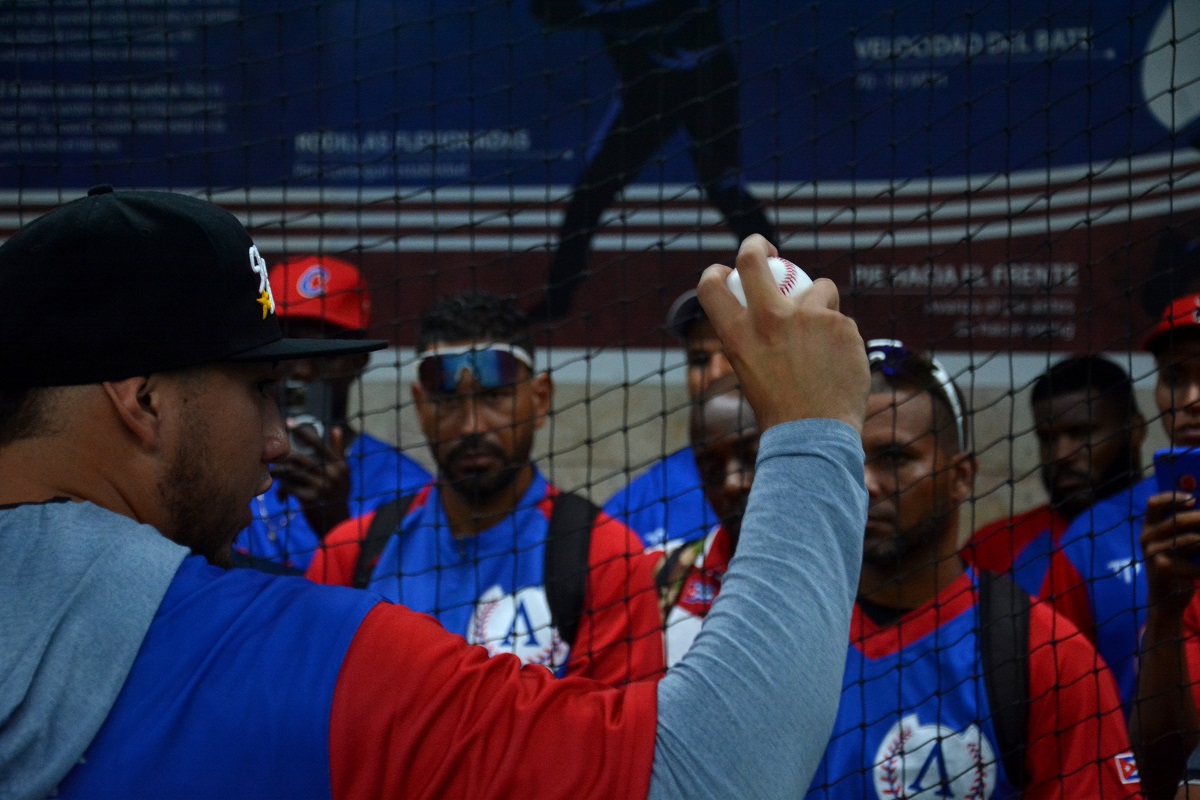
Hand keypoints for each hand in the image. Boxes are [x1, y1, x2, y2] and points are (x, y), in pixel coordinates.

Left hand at [271, 423, 352, 536]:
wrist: (337, 526)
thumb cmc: (338, 496)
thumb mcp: (344, 474)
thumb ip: (339, 452)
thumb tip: (337, 429)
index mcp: (340, 465)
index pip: (319, 445)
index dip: (304, 433)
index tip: (290, 422)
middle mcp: (332, 474)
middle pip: (300, 459)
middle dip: (283, 458)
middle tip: (270, 457)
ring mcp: (321, 486)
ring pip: (292, 473)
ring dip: (280, 475)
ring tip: (274, 477)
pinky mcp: (310, 499)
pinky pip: (289, 488)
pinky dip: (282, 491)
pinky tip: (281, 497)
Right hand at [696, 235, 869, 431]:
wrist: (815, 434)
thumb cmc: (780, 409)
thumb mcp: (750, 370)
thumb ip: (755, 337)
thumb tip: (762, 310)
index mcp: (737, 334)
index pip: (711, 287)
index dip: (715, 271)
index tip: (724, 269)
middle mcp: (768, 318)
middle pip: (753, 259)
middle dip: (755, 244)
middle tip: (766, 247)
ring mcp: (806, 317)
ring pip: (819, 288)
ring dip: (821, 302)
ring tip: (824, 339)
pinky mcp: (840, 322)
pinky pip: (842, 318)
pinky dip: (841, 336)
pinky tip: (839, 363)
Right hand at [1141, 490, 1199, 612]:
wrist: (1165, 598)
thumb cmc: (1176, 564)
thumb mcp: (1174, 542)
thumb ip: (1184, 526)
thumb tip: (1198, 503)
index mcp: (1148, 527)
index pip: (1154, 503)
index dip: (1173, 497)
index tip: (1193, 500)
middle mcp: (1147, 538)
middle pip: (1178, 520)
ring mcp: (1154, 553)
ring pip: (1192, 539)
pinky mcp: (1164, 568)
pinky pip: (1197, 562)